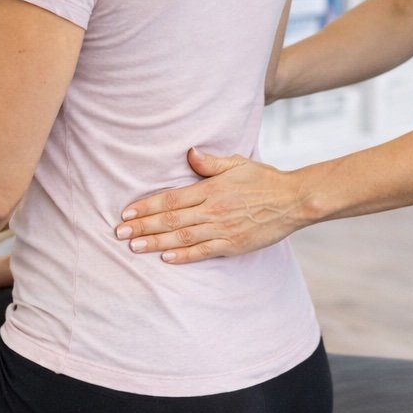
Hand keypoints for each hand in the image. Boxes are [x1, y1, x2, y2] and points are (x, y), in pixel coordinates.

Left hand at [116, 147, 304, 263]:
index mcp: (211, 189)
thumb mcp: (237, 163)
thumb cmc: (264, 180)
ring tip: (134, 246)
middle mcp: (213, 210)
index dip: (147, 206)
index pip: (171, 199)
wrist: (293, 200)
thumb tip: (189, 154)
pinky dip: (183, 256)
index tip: (127, 212)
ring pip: (181, 237)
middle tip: (119, 233)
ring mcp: (222, 229)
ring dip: (155, 243)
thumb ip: (210, 163)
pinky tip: (165, 258)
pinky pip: (203, 252)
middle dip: (142, 226)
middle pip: (170, 220)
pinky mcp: (233, 244)